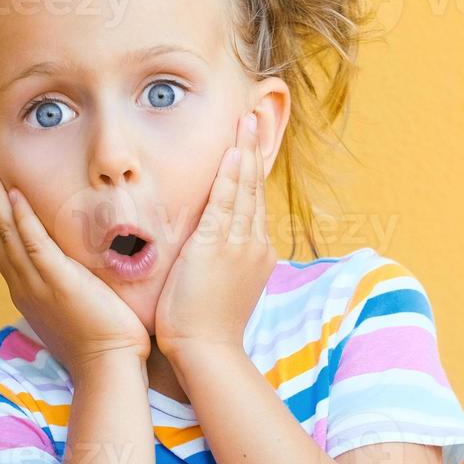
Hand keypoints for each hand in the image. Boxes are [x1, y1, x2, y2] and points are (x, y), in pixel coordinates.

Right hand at [0, 150, 150, 374]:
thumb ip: (67, 279)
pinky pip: (33, 243)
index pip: (1, 238)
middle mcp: (22, 282)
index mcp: (26, 286)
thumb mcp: (75, 302)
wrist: (108, 366)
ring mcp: (35, 282)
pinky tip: (11, 193)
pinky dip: (20, 218)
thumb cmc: (100, 338)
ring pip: (6, 230)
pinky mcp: (56, 282)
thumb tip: (74, 263)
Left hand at [154, 110, 276, 360]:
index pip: (255, 199)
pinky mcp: (216, 249)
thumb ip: (223, 259)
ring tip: (247, 121)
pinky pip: (225, 205)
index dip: (253, 166)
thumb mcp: (223, 285)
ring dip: (245, 152)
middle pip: (255, 186)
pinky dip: (230, 178)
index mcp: (256, 251)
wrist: (206, 350)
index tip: (251, 139)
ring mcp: (238, 245)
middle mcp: (254, 243)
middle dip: (255, 148)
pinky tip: (232, 154)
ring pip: (244, 189)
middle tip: (255, 113)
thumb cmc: (207, 325)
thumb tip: (213, 245)